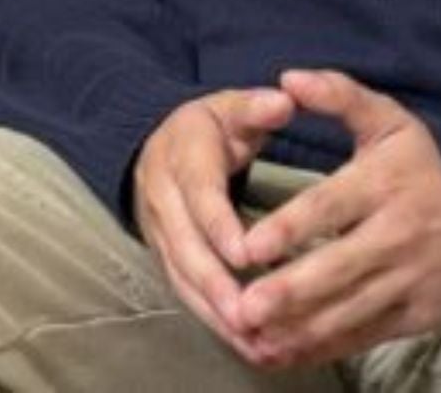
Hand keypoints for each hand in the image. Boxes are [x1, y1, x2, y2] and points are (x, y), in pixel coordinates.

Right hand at [130, 85, 296, 351]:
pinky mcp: (163, 252)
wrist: (157, 140)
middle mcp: (162, 195)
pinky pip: (182, 288)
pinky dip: (209, 316)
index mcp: (181, 156)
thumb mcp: (231, 106)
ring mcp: (159, 228)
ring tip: (248, 337)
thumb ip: (257, 107)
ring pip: (180, 274)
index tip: (247, 256)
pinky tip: (241, 339)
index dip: (219, 226)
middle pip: (185, 245)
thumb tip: (283, 100)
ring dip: (212, 309)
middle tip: (249, 315)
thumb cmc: (210, 128)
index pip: (199, 194)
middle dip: (215, 283)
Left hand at [226, 69, 440, 368]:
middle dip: (290, 291)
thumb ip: (337, 95)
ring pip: (352, 309)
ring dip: (301, 327)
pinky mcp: (421, 313)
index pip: (332, 206)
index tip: (248, 248)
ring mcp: (415, 278)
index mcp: (387, 182)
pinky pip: (368, 334)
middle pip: (340, 267)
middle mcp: (404, 234)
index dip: (291, 228)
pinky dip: (325, 347)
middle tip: (243, 307)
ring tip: (253, 336)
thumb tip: (289, 79)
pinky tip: (283, 351)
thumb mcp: (387, 118)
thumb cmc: (415, 164)